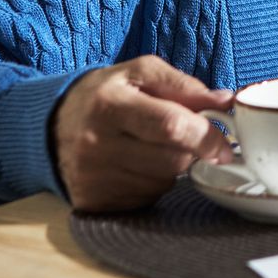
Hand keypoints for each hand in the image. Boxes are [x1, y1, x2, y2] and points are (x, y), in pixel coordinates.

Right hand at [50, 55, 234, 210]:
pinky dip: (151, 183)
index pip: (170, 125)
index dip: (206, 136)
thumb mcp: (140, 73)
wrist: (52, 125)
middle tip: (182, 137)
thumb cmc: (104, 95)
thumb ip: (185, 85)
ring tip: (148, 146)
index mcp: (110, 105)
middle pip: (171, 159)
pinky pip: (145, 198)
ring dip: (170, 166)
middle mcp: (96, 145)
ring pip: (162, 182)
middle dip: (190, 150)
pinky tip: (134, 166)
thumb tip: (225, 102)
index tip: (225, 144)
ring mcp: (92, 178)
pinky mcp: (93, 203)